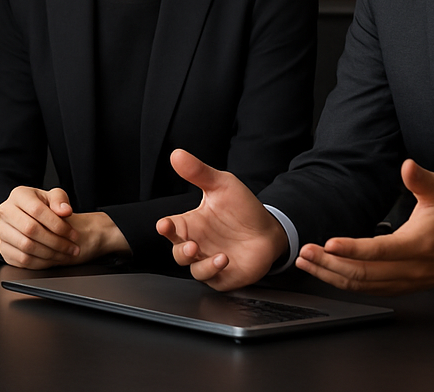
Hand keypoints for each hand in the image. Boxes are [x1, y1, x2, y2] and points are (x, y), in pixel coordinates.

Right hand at [0, 186, 79, 267]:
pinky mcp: (3, 249)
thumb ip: (60, 200)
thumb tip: (65, 210)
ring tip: (66, 254)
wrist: (32, 218)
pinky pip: (22, 260)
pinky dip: (42, 262)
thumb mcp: (54, 197)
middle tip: (72, 247)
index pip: (37, 210)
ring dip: (51, 253)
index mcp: (18, 195)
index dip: (57, 224)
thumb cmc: (44, 206)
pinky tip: (54, 259)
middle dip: (56, 241)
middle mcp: (5, 211)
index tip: (73, 234)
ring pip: (26, 246)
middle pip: (30, 229)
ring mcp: (2, 231)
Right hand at [155, 149, 287, 290]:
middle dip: (181, 251)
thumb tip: (177, 154)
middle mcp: (198, 244)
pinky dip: (215, 270)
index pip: (171, 228)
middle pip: (178, 253)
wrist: (269, 229)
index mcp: (192, 223)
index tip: (164, 225)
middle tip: (191, 245)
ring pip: (193, 269)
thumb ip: (199, 172)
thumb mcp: (222, 184)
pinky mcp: (223, 275)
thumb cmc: (242, 207)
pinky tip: (224, 258)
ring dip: (200, 264)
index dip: (165, 228)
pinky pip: (212, 278)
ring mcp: (209, 261)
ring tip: (217, 254)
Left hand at [295, 159, 433, 294]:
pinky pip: (366, 290)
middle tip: (305, 251)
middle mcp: (408, 269)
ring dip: (330, 275)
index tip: (330, 243)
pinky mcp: (397, 287)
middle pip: (364, 274)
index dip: (354, 250)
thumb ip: (423, 179)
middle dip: (330, 264)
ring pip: (361, 286)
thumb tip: (407, 165)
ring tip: (306, 262)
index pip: (381, 251)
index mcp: (418, 245)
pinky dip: (342, 283)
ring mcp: (402, 282)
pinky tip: (325, 272)